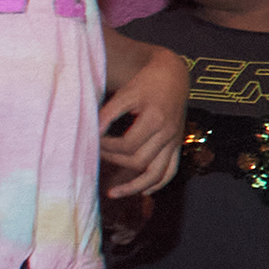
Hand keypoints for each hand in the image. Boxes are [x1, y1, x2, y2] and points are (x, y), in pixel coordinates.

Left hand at [97, 50, 188, 199]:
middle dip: (114, 160)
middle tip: (97, 153)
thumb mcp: (126, 93)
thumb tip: (91, 133)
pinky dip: (158, 184)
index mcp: (156, 120)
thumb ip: (108, 114)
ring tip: (113, 193)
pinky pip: (171, 170)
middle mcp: (168, 133)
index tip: (93, 140)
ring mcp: (174, 141)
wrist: (173, 75)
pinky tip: (144, 192)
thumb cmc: (147, 82)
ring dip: (134, 186)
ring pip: (156, 173)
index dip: (106, 146)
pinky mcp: (176, 144)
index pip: (127, 145)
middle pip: (138, 160)